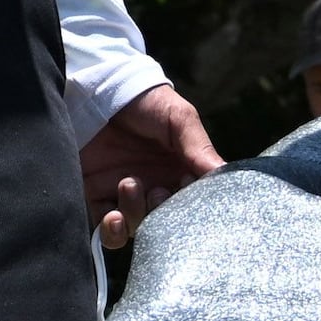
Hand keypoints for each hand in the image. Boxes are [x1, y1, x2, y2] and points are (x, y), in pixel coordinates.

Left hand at [79, 83, 222, 249]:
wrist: (96, 88)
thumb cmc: (145, 100)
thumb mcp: (179, 118)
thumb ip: (199, 148)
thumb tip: (224, 176)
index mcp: (181, 171)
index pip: (195, 203)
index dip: (193, 205)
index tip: (186, 188)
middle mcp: (156, 187)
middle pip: (168, 221)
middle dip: (163, 212)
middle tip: (156, 190)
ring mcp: (127, 196)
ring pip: (140, 228)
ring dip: (136, 215)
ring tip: (129, 184)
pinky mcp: (97, 199)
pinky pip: (109, 233)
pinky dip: (113, 233)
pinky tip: (113, 218)